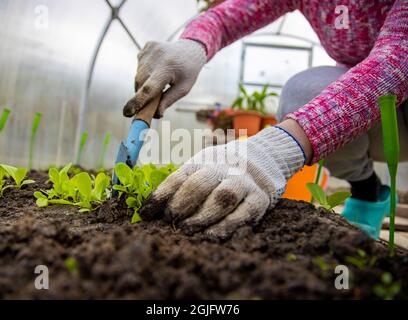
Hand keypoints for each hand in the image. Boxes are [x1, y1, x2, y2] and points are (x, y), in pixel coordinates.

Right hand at [123, 40, 206, 117]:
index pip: (149, 88)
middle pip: (140, 84)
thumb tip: (155, 115)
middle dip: (142, 95)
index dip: (138, 101)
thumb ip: (168, 101)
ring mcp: (150, 50)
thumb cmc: (188, 72)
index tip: (127, 113)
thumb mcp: (183, 88)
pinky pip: (140, 66)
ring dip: (144, 84)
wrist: (190, 49)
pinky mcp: (146, 46)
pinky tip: (157, 69)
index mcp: (168, 68)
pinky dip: (145, 73)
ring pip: (138, 76)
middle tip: (151, 100)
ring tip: (158, 80)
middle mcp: (157, 57)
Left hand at [140, 127, 304, 239]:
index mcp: (203, 161)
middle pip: (200, 184)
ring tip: (186, 230)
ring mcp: (243, 183)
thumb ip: (181, 185)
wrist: (262, 158)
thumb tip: (150, 211)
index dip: (160, 195)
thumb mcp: (201, 167)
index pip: (178, 177)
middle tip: (170, 221)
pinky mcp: (259, 199)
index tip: (145, 213)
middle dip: (181, 205)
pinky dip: (226, 227)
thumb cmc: (221, 170)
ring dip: (202, 216)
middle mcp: (223, 169)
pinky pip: (243, 213)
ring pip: (223, 197)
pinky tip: (211, 236)